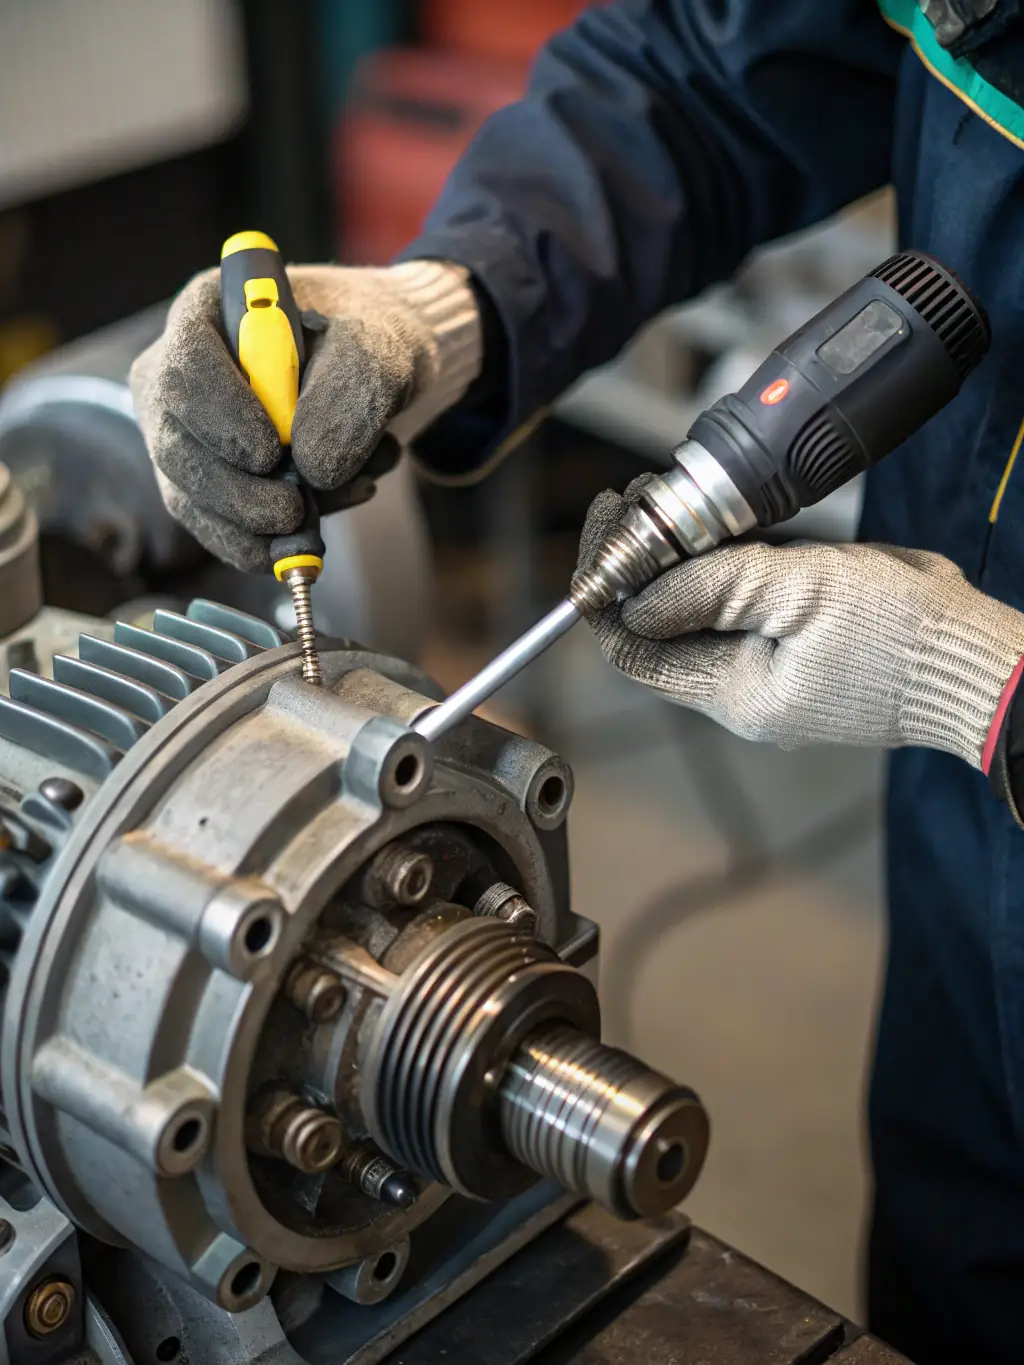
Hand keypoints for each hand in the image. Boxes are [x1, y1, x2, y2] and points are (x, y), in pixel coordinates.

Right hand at [130, 261, 480, 571]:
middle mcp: (181, 376)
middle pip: (175, 445)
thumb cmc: (365, 343)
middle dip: (235, 493)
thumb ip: (349, 391)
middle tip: (292, 513)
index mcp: (210, 314)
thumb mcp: (377, 348)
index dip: (219, 418)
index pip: (184, 369)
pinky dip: (265, 543)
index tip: (269, 454)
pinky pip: (218, 529)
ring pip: (192, 497)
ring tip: (326, 513)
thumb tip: (312, 467)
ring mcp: (187, 434)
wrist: (373, 374)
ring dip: (256, 524)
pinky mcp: (209, 485)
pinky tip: (313, 531)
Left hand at [577, 487, 1023, 766]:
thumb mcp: (801, 591)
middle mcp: (743, 694)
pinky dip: (717, 575)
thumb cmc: (903, 633)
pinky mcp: (795, 658)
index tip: (606, 525)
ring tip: (669, 508)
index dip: (605, 588)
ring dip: (675, 566)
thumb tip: (635, 598)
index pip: (632, 648)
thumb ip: (715, 589)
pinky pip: (736, 617)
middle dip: (637, 566)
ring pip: (694, 620)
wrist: (977, 662)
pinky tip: (719, 536)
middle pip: (657, 632)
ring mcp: (770, 679)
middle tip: (636, 503)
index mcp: (734, 693)